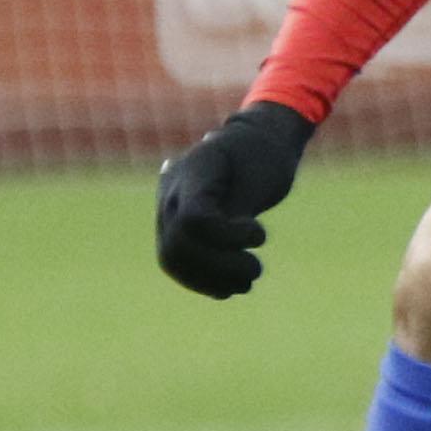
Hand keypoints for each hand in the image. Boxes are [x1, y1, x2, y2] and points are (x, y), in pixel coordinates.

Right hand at [156, 102, 314, 296]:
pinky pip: (178, 265)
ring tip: (247, 281)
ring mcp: (168, 213)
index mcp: (193, 170)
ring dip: (211, 280)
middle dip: (219, 267)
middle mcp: (171, 193)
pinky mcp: (175, 232)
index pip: (193, 219)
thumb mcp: (261, 178)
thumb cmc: (262, 156)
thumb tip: (226, 247)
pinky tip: (233, 286)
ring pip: (172, 260)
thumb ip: (238, 211)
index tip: (259, 235)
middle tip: (256, 269)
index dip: (226, 238)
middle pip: (177, 245)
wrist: (253, 144)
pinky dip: (205, 282)